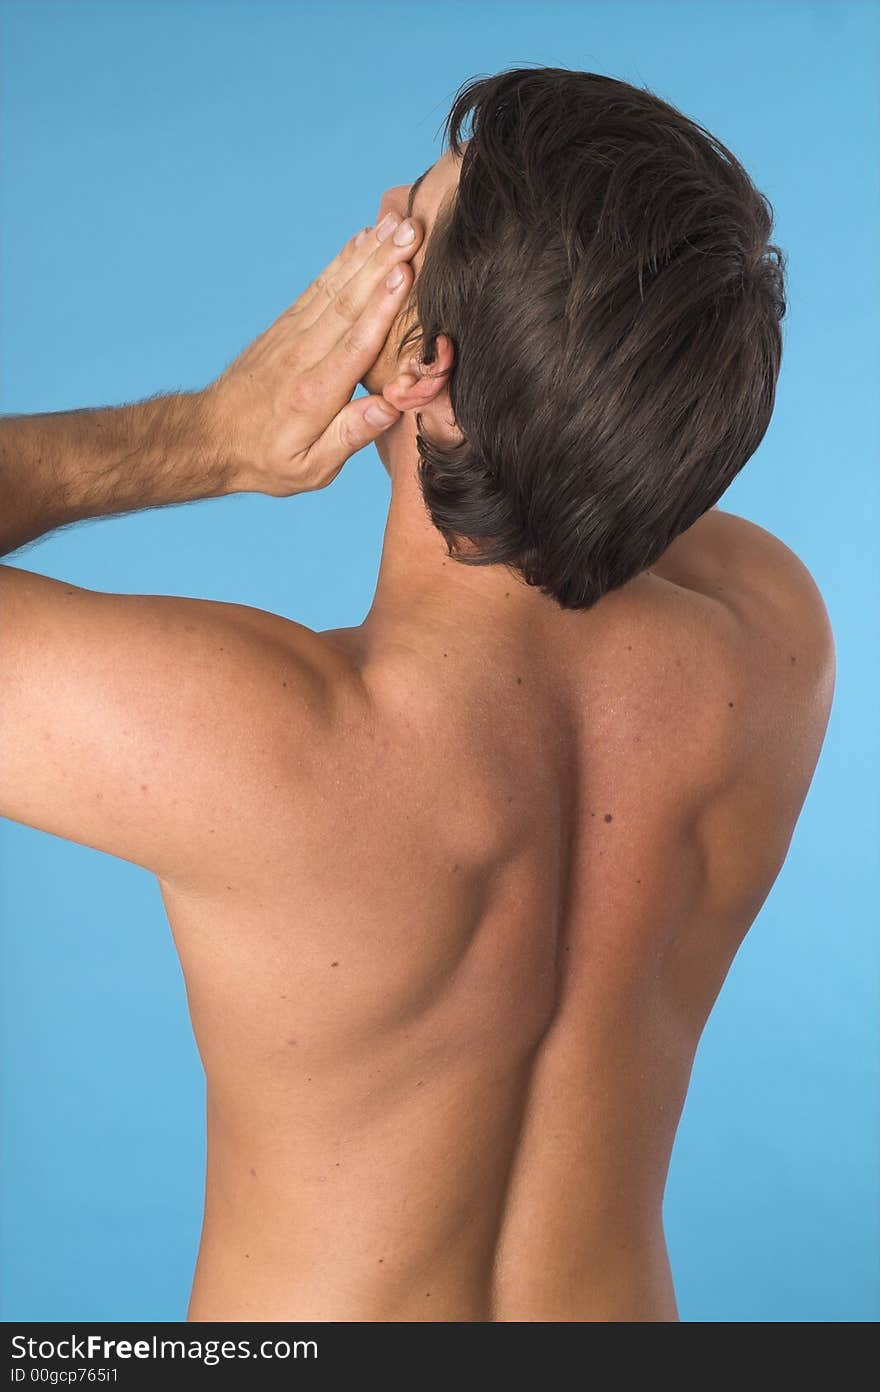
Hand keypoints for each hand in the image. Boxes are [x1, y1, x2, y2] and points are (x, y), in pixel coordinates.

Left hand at [205, 213, 423, 495]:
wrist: (210, 438)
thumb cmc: (265, 459)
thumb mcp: (310, 468)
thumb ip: (350, 435)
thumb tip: (389, 407)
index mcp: (315, 393)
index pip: (355, 344)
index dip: (382, 308)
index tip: (405, 274)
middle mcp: (303, 356)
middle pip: (349, 303)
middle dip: (383, 264)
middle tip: (413, 230)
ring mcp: (292, 335)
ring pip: (336, 286)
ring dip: (369, 252)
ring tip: (397, 223)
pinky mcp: (286, 325)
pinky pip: (319, 286)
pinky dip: (343, 260)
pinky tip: (363, 238)